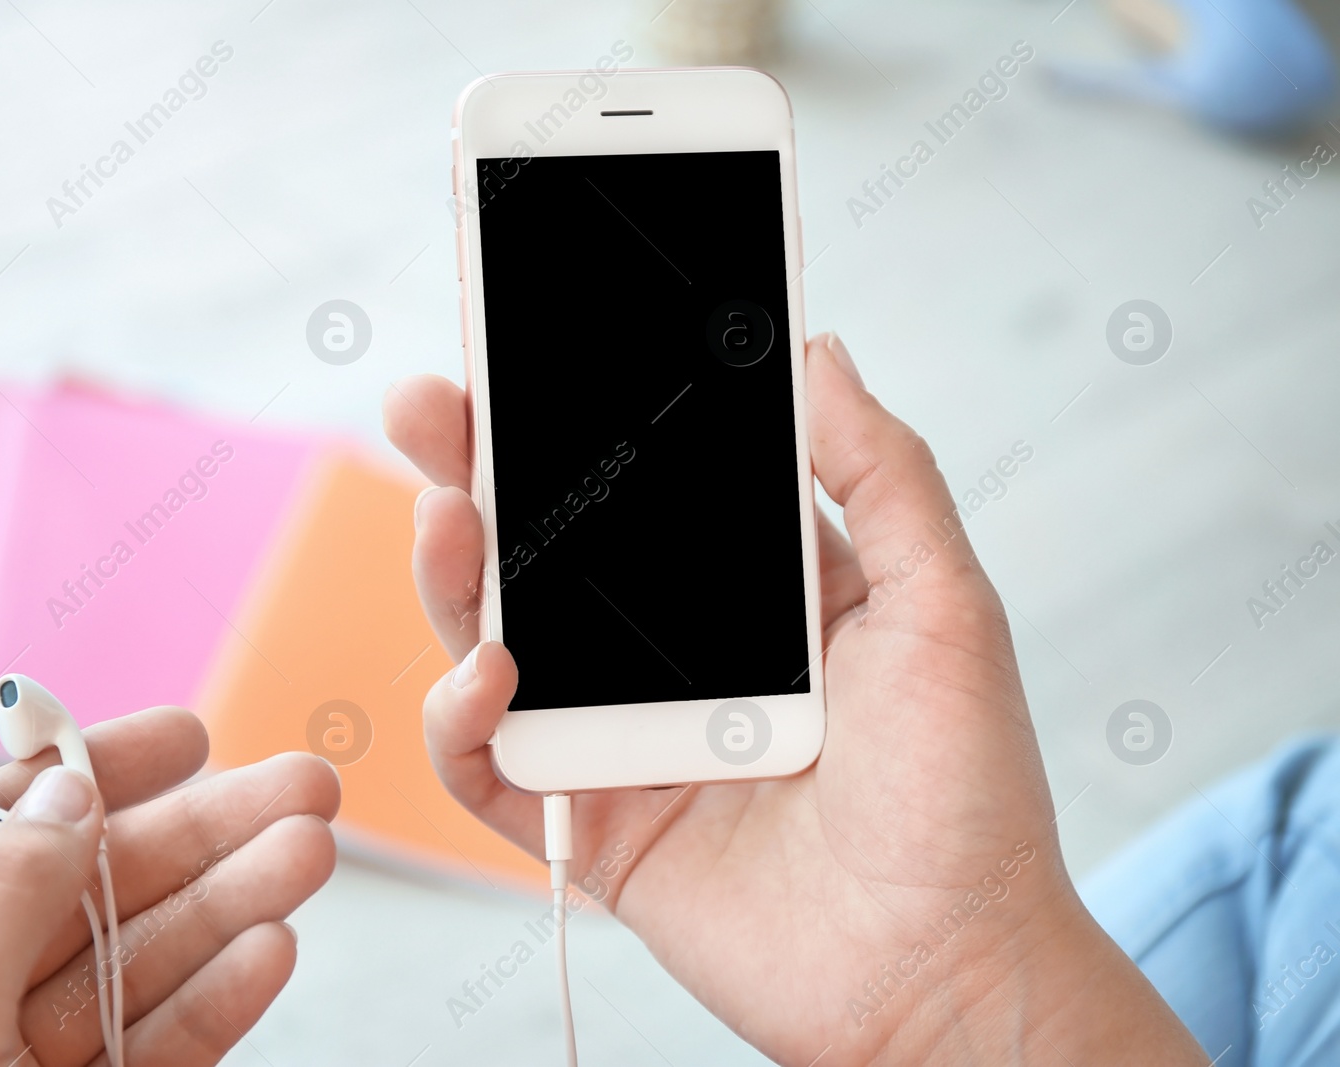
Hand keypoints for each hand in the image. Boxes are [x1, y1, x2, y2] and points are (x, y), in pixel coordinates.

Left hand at [0, 707, 338, 1066]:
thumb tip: (66, 792)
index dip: (93, 768)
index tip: (188, 735)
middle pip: (96, 886)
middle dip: (202, 833)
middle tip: (303, 789)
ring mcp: (23, 1066)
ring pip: (144, 962)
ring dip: (234, 904)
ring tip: (311, 856)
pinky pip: (160, 1047)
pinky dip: (218, 1003)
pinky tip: (270, 952)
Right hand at [384, 334, 1204, 1064]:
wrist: (951, 973)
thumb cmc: (968, 795)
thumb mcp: (942, 607)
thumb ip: (881, 477)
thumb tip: (819, 353)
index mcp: (748, 598)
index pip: (640, 492)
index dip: (578, 423)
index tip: (528, 354)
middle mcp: (673, 661)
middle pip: (547, 554)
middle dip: (478, 475)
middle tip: (430, 408)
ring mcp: (623, 743)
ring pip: (497, 644)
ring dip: (453, 578)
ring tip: (447, 517)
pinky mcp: (590, 829)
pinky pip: (489, 769)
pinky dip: (460, 721)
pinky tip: (485, 675)